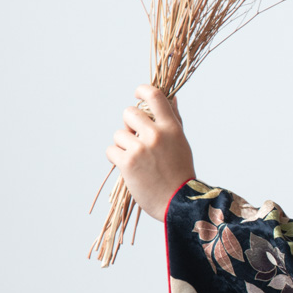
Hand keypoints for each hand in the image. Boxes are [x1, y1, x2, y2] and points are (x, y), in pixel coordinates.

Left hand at [106, 84, 195, 220]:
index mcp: (171, 127)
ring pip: (119, 134)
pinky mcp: (128, 162)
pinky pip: (111, 150)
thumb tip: (171, 98)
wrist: (178, 202)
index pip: (155, 96)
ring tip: (135, 159)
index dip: (142, 90)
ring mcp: (141, 148)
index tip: (137, 94)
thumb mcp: (181, 142)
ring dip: (123, 145)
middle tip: (135, 138)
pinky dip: (115, 158)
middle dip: (129, 125)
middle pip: (129, 113)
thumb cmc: (180, 172)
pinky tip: (126, 167)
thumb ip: (174, 119)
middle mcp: (156, 134)